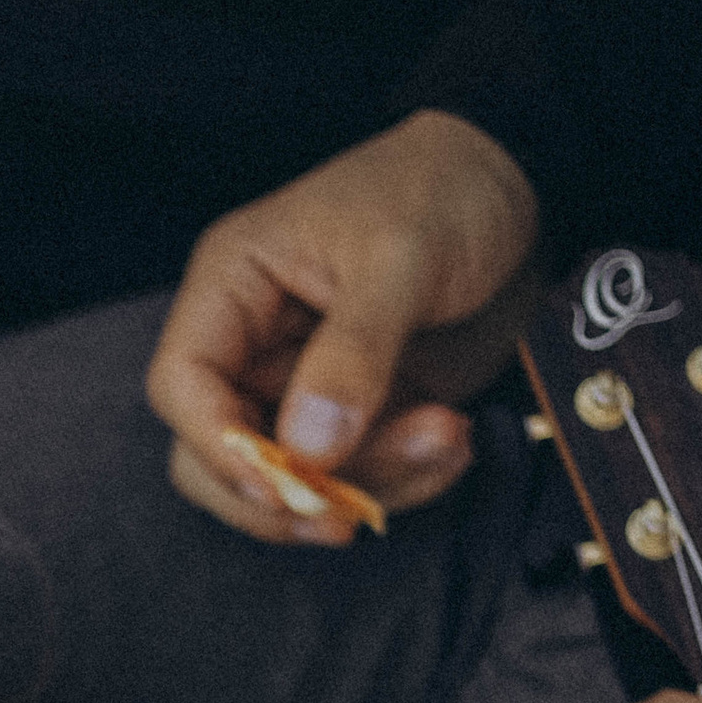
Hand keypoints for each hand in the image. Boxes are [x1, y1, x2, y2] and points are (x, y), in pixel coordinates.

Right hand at [146, 110, 541, 540]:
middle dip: (285, 495)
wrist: (518, 190)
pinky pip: (358, 480)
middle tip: (349, 512)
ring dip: (371, 482)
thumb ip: (352, 353)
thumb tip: (308, 447)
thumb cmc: (442, 190)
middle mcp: (256, 344)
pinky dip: (406, 481)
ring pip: (295, 481)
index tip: (282, 481)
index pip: (182, 384)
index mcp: (235, 285)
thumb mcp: (399, 259)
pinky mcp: (360, 416)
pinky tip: (453, 441)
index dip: (217, 445)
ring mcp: (306, 388)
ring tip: (446, 436)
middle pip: (218, 457)